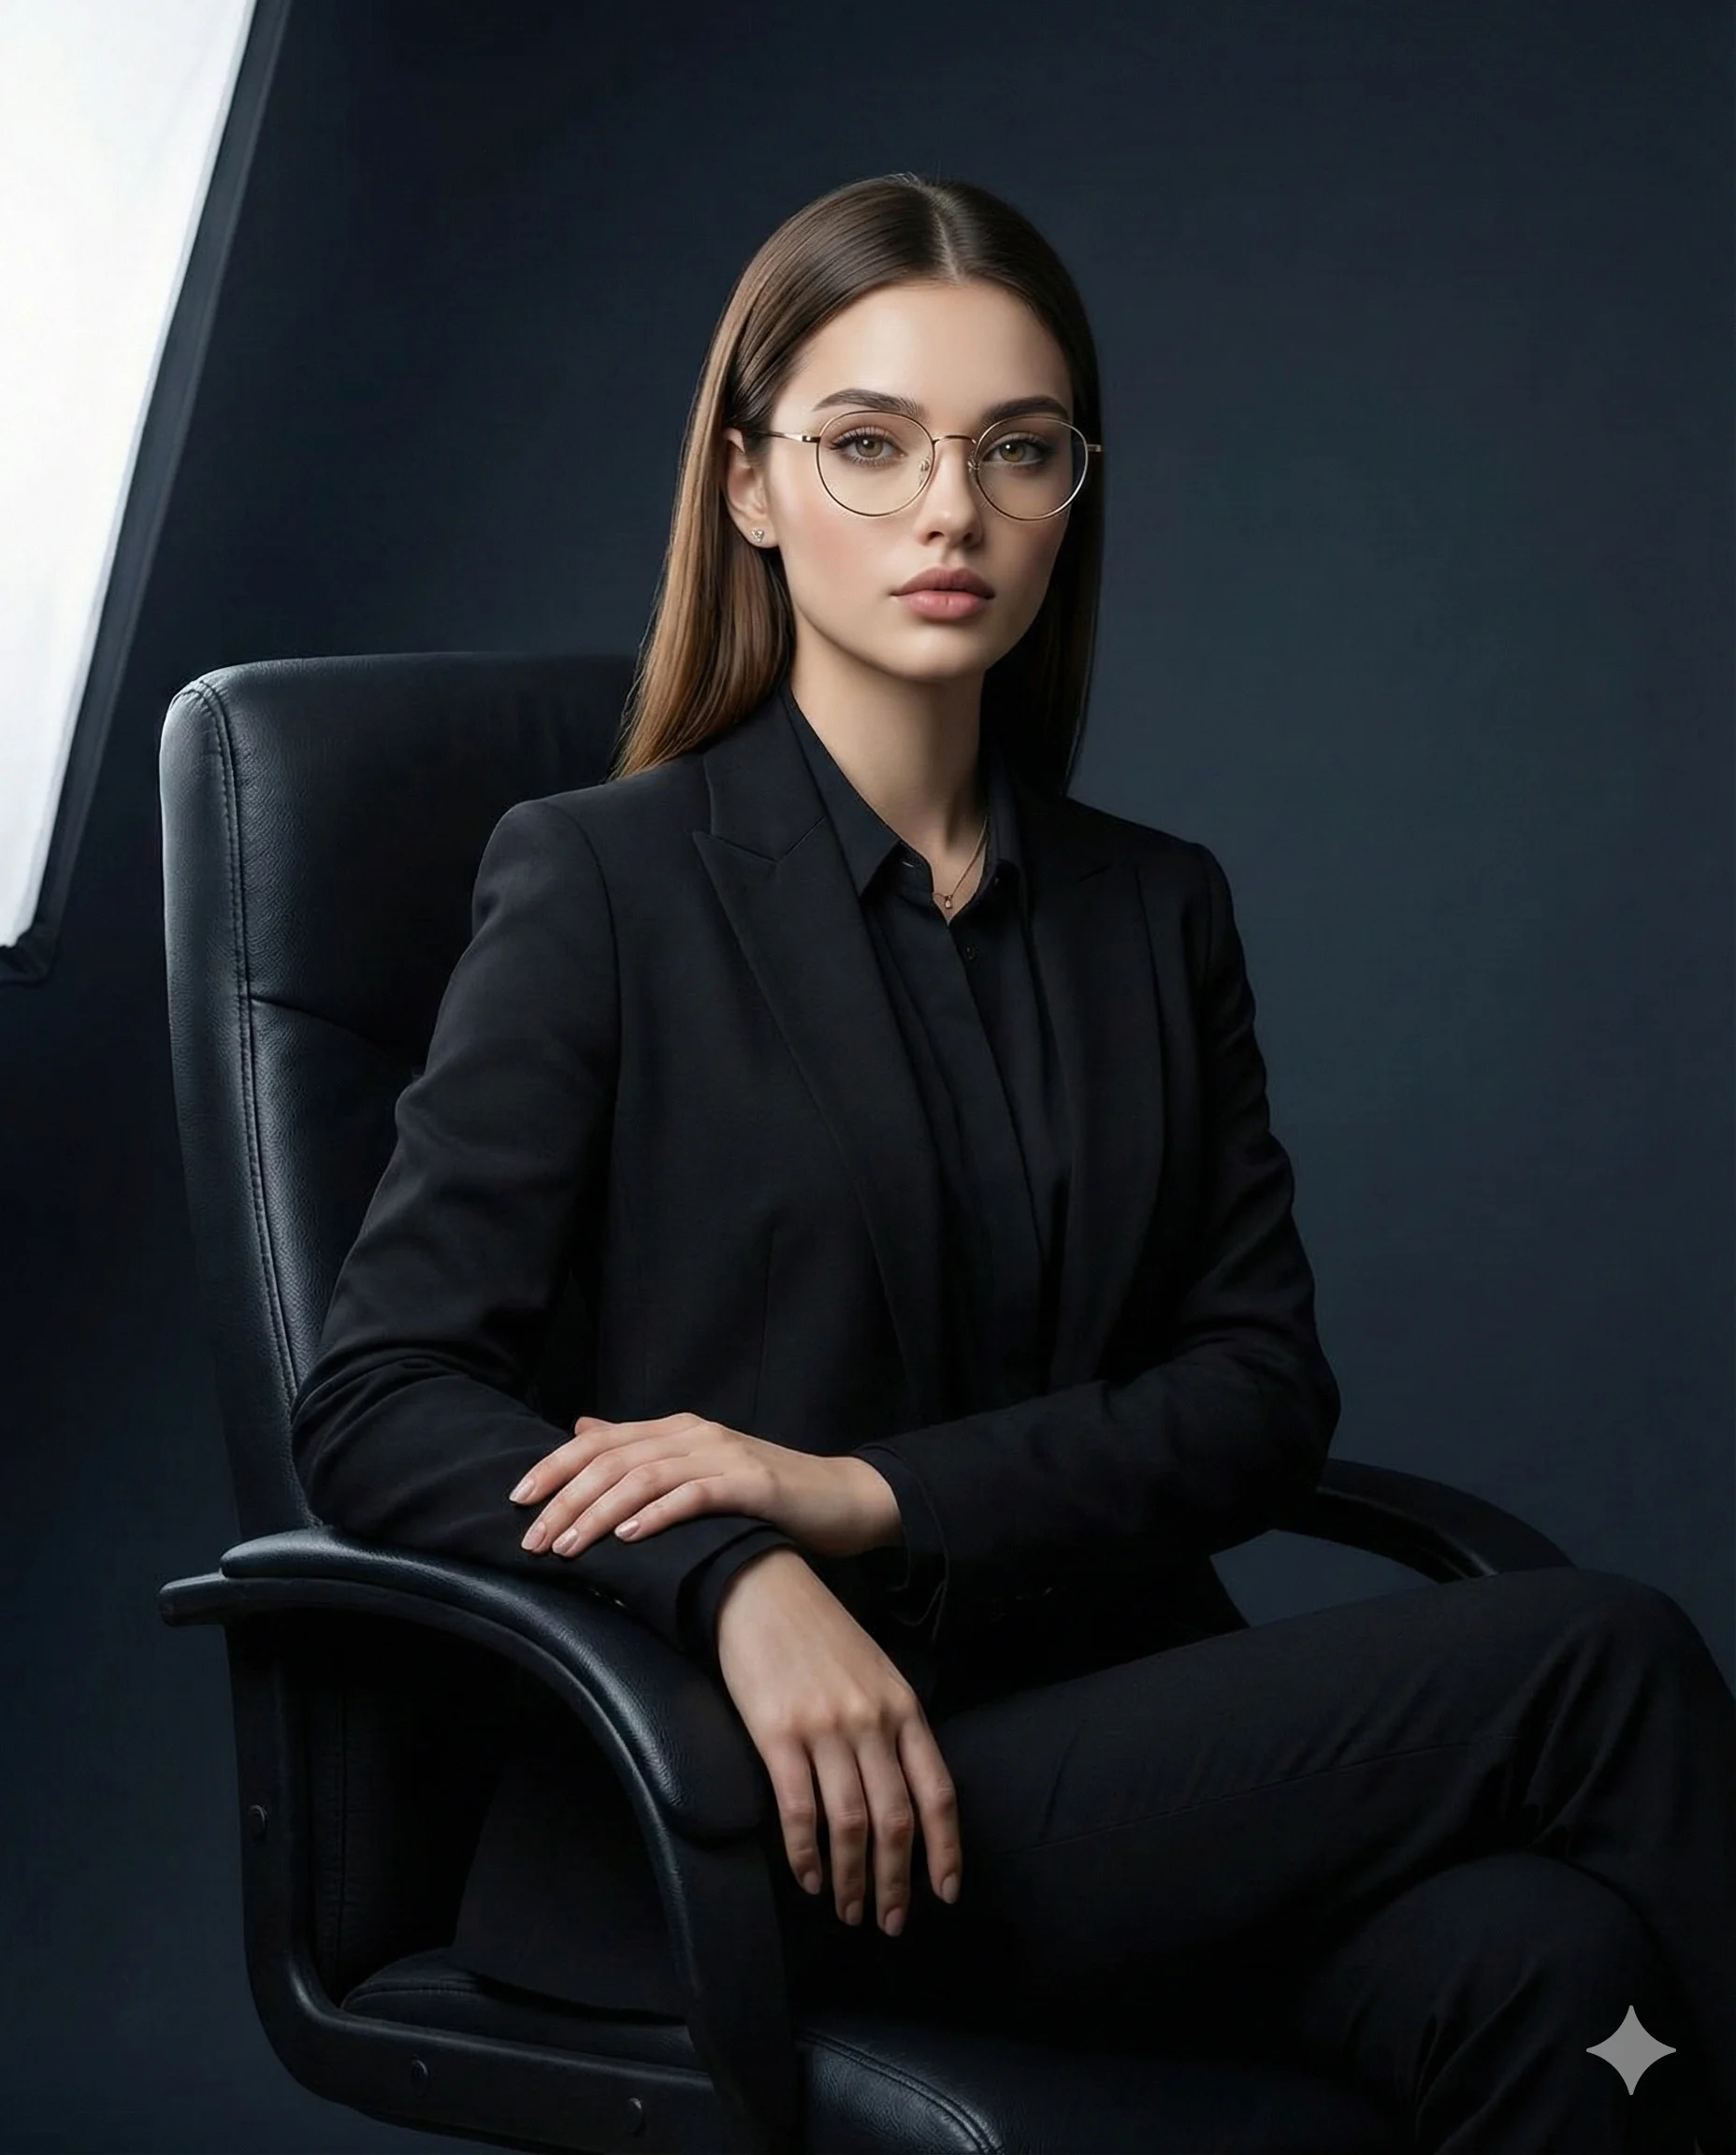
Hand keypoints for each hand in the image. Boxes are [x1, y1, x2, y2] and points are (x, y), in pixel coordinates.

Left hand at [509, 1413, 891, 1561]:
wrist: (842, 1499)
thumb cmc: (765, 1494)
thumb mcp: (698, 1466)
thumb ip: (642, 1450)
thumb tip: (581, 1430)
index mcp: (678, 1429)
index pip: (600, 1441)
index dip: (555, 1467)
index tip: (518, 1500)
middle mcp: (695, 1434)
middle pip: (613, 1459)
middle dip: (566, 1499)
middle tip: (533, 1539)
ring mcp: (724, 1455)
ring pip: (645, 1477)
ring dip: (600, 1513)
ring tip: (568, 1546)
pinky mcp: (752, 1484)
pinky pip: (694, 1495)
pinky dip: (657, 1515)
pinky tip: (630, 1537)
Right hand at [715, 1547, 962, 1936]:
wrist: (761, 1588)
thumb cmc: (820, 1633)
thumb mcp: (876, 1672)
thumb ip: (895, 1726)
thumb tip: (905, 1793)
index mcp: (904, 1707)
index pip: (937, 1793)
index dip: (945, 1850)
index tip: (945, 1893)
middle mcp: (872, 1722)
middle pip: (896, 1820)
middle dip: (897, 1882)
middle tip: (890, 1923)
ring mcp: (826, 1728)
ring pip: (850, 1825)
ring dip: (851, 1879)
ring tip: (849, 1911)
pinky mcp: (778, 1734)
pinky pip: (798, 1811)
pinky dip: (804, 1855)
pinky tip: (807, 1878)